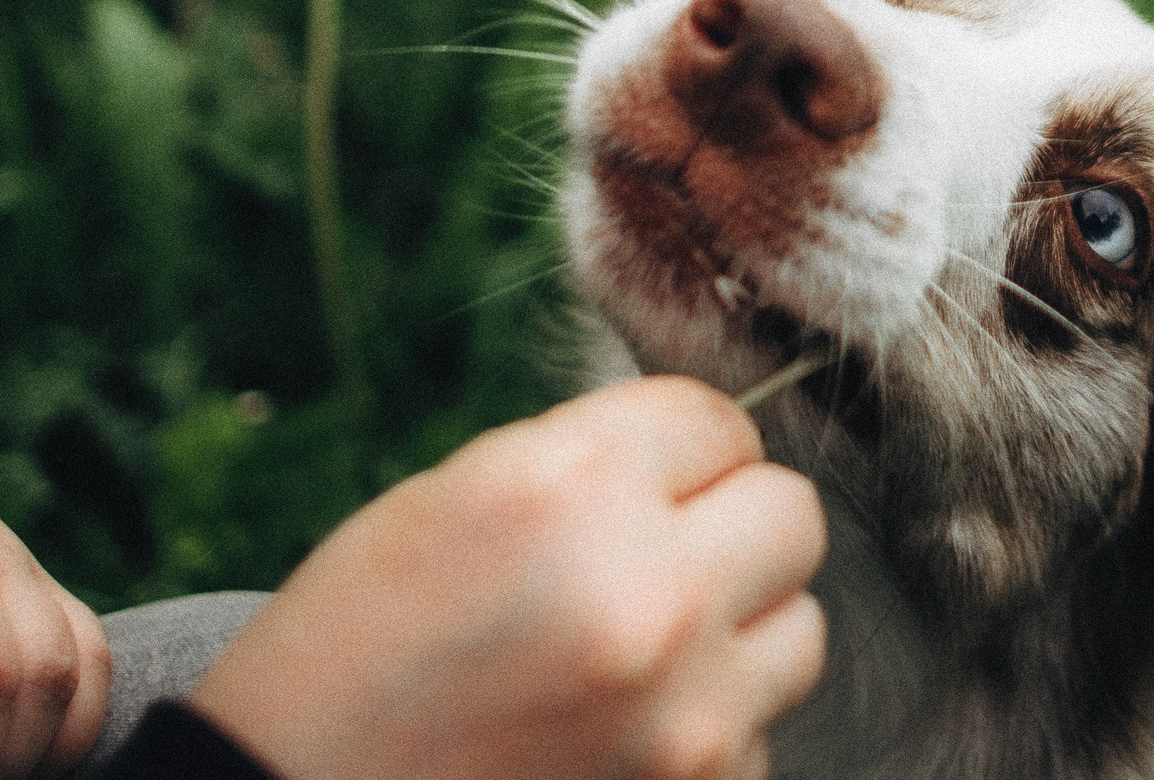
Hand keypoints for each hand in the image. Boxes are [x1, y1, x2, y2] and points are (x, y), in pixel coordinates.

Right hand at [191, 376, 827, 779]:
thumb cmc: (352, 651)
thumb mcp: (455, 501)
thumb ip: (593, 464)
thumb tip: (707, 455)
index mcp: (573, 488)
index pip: (721, 420)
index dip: (683, 450)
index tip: (645, 482)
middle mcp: (649, 591)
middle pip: (792, 516)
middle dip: (732, 528)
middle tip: (657, 559)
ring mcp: (686, 712)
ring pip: (801, 630)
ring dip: (738, 633)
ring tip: (639, 654)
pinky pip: (759, 733)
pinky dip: (707, 730)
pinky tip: (614, 735)